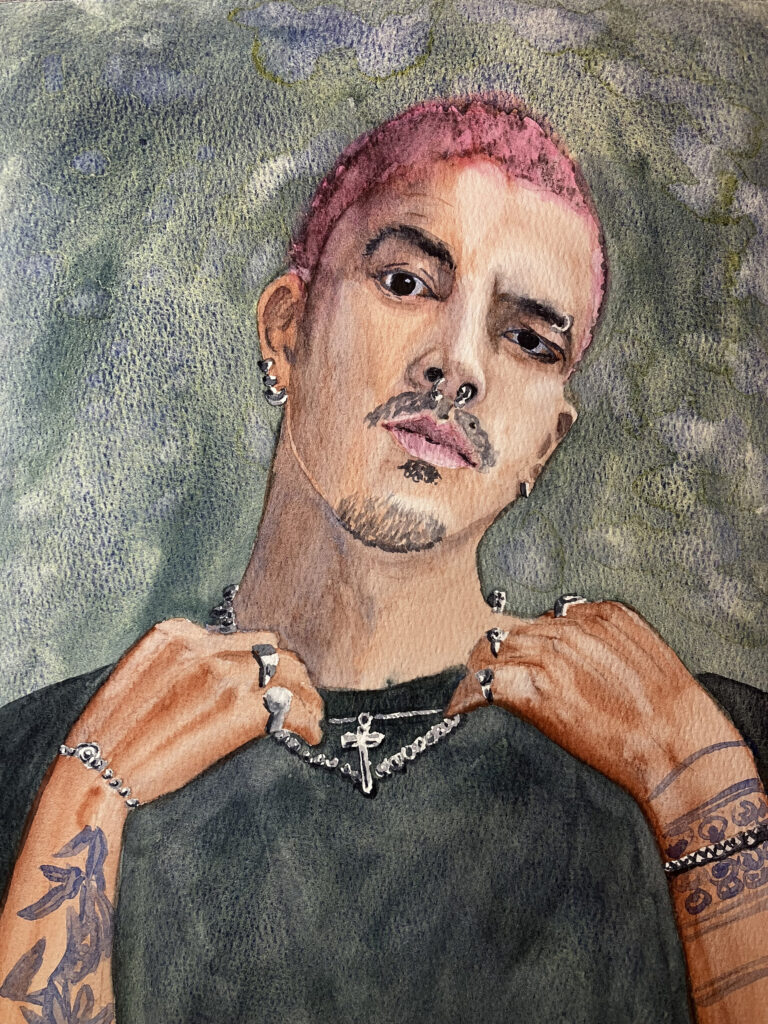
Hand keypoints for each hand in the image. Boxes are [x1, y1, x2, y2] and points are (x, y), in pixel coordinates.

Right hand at [64, 618, 323, 803]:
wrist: (97, 771)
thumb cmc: (113, 738)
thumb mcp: (139, 677)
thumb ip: (178, 665)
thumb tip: (219, 676)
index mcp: (173, 633)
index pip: (238, 637)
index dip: (259, 662)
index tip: (268, 681)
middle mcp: (201, 646)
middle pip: (269, 647)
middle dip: (289, 672)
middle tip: (301, 696)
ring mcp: (222, 674)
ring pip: (286, 672)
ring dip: (306, 695)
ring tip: (312, 715)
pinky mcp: (237, 709)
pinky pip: (288, 706)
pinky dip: (306, 720)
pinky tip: (309, 734)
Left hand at [446, 600, 743, 808]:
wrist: (679, 747)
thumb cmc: (675, 714)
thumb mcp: (650, 657)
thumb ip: (613, 644)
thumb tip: (582, 656)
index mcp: (602, 614)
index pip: (545, 618)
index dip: (530, 643)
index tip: (523, 662)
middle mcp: (571, 627)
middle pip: (514, 632)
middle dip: (502, 657)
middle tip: (490, 680)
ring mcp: (551, 655)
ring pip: (492, 650)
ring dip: (480, 672)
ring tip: (469, 694)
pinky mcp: (536, 689)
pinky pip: (484, 684)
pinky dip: (467, 697)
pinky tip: (459, 710)